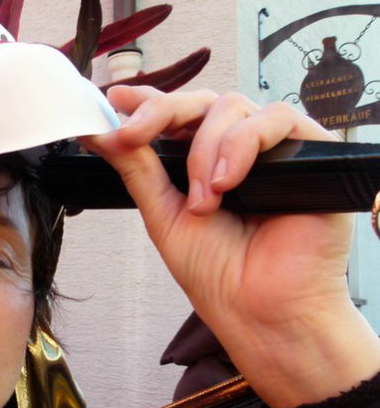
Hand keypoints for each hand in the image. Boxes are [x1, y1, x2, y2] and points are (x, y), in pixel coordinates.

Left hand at [83, 86, 379, 407]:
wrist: (258, 308)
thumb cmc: (217, 271)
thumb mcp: (162, 213)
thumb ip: (135, 167)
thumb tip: (97, 131)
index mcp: (200, 161)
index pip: (175, 115)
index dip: (146, 101)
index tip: (115, 99)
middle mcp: (236, 148)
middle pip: (200, 101)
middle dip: (161, 112)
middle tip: (132, 135)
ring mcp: (271, 148)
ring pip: (231, 106)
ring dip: (204, 150)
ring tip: (202, 199)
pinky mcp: (309, 150)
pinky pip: (275, 119)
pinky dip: (241, 146)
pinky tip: (227, 184)